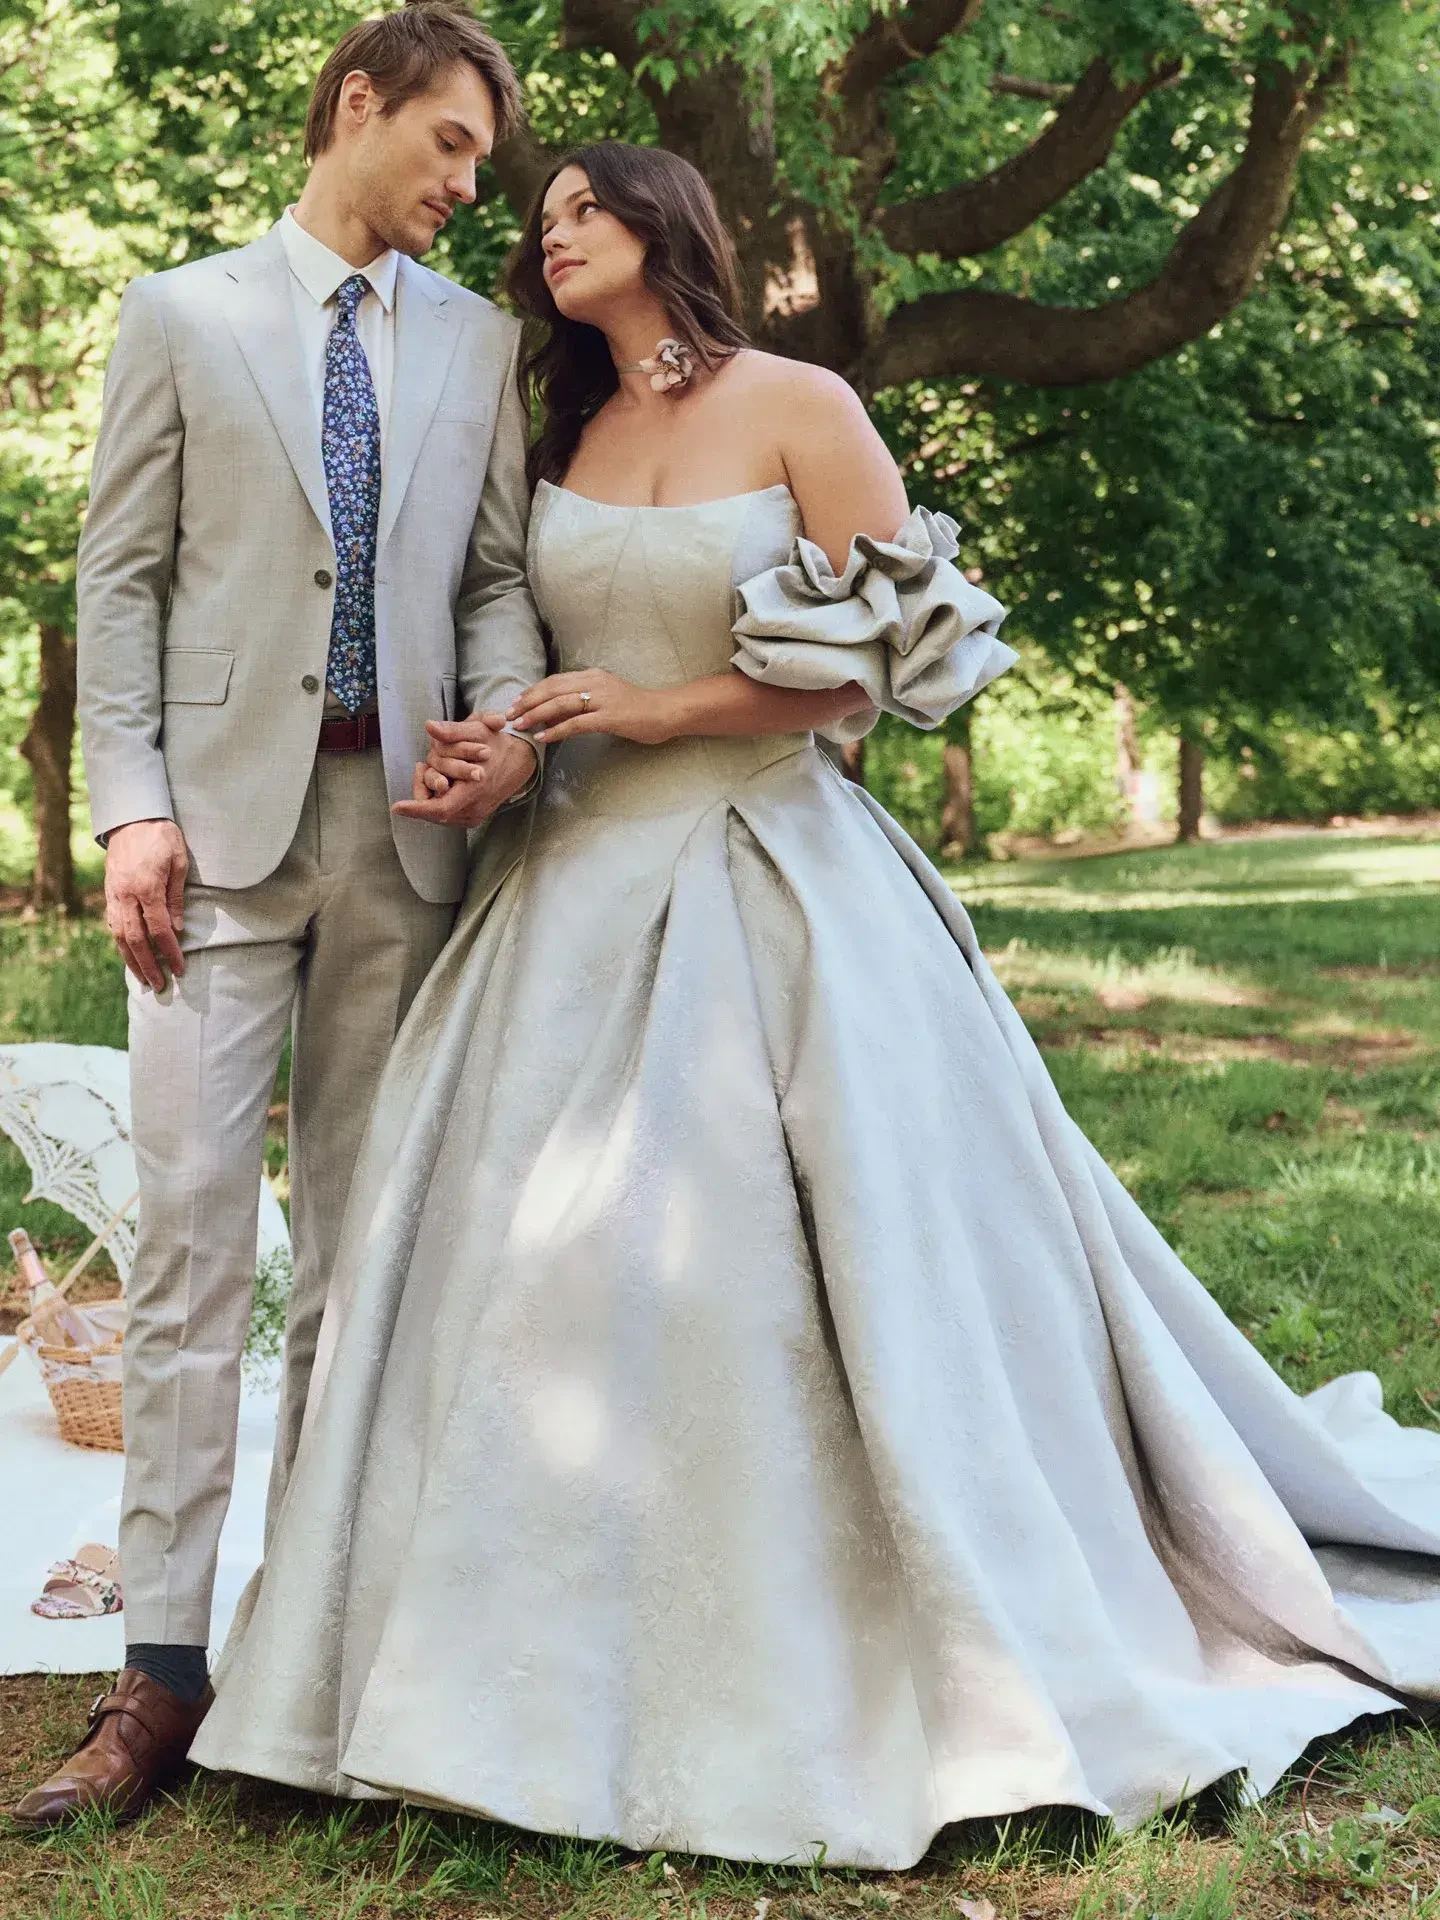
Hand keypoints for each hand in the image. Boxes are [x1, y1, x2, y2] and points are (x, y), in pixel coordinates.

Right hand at [104, 819, 188, 990]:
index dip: (169, 952)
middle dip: (148, 965)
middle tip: (160, 985)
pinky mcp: (109, 893)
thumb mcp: (179, 862)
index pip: (159, 930)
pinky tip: (129, 954)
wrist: (132, 816)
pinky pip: (113, 924)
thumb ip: (177, 896)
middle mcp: (126, 895)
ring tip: (143, 978)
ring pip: (120, 936)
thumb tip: (177, 929)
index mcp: (147, 888)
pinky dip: (121, 942)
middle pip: (136, 940)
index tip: (180, 969)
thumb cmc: (162, 836)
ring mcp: (114, 895)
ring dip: (131, 960)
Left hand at [392, 719, 537, 827]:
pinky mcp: (474, 818)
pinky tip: (439, 781)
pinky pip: (448, 815)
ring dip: (428, 797)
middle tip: (420, 766)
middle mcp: (475, 809)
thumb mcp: (478, 731)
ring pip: (439, 816)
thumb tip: (429, 726)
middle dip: (420, 793)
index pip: (440, 809)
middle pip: (434, 813)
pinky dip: (437, 801)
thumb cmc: (497, 744)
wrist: (521, 761)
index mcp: (476, 791)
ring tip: (427, 770)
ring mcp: (475, 817)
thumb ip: (452, 730)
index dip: (416, 809)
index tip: (396, 807)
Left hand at [507, 670, 676, 747]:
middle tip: (510, 715)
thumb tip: (556, 711)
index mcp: (593, 676)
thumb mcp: (607, 698)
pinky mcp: (609, 717)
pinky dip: (556, 730)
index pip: (555, 680)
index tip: (517, 702)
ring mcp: (602, 699)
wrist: (666, 712)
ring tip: (520, 726)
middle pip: (552, 689)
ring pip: (560, 703)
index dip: (533, 691)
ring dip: (536, 715)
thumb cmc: (638, 708)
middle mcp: (595, 683)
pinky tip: (543, 737)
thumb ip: (584, 701)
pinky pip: (576, 723)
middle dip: (528, 702)